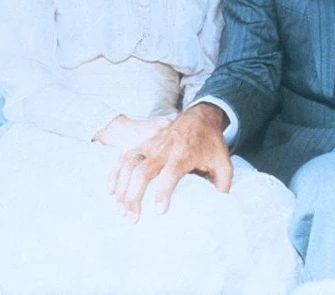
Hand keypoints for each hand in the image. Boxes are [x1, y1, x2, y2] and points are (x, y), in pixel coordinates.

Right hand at [107, 102, 232, 222]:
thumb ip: (223, 182)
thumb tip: (218, 203)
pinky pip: (124, 158)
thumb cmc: (210, 142)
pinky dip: (115, 173)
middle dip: (134, 195)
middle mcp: (163, 149)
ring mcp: (150, 146)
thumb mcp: (223, 160)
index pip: (170, 172)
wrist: (199, 116)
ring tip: (122, 210)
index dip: (163, 191)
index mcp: (184, 154)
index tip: (159, 211)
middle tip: (134, 218)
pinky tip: (111, 191)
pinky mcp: (143, 145)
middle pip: (143, 171)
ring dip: (122, 188)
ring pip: (130, 165)